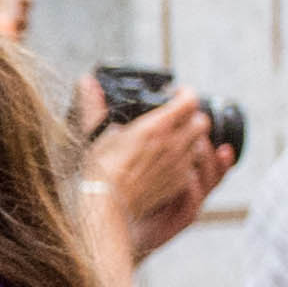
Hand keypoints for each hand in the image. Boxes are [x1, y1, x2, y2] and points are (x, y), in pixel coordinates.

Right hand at [80, 95, 220, 264]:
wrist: (107, 205)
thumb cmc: (101, 170)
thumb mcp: (97, 132)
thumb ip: (94, 104)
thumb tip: (85, 81)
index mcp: (157, 127)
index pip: (189, 100)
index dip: (185, 93)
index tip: (176, 94)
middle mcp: (175, 144)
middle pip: (201, 121)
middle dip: (192, 116)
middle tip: (176, 118)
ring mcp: (179, 164)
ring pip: (200, 144)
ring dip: (191, 139)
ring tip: (173, 140)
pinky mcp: (179, 182)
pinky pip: (191, 166)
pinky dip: (185, 160)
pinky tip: (167, 162)